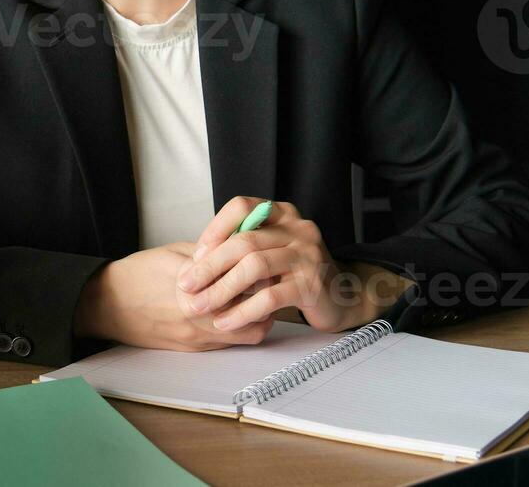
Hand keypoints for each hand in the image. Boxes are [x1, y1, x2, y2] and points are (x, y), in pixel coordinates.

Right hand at [74, 242, 274, 351]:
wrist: (105, 305)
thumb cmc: (137, 275)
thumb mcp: (176, 253)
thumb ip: (212, 252)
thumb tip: (242, 244)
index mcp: (197, 289)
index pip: (246, 283)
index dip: (262, 270)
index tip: (266, 258)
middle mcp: (199, 319)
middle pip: (255, 312)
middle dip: (267, 296)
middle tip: (268, 279)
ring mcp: (198, 338)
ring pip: (249, 333)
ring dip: (258, 315)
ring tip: (255, 297)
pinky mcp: (193, 349)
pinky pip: (230, 342)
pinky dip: (239, 327)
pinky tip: (234, 310)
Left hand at [177, 198, 404, 332]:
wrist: (341, 296)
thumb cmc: (295, 273)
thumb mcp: (272, 250)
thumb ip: (244, 246)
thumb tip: (195, 261)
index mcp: (283, 213)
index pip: (241, 207)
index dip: (214, 230)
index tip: (194, 257)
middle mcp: (298, 228)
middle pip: (244, 241)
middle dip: (209, 266)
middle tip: (187, 286)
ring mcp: (308, 255)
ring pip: (254, 267)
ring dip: (221, 290)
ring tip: (200, 307)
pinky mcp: (312, 285)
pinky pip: (270, 297)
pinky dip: (243, 311)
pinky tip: (226, 322)